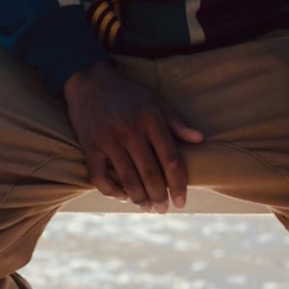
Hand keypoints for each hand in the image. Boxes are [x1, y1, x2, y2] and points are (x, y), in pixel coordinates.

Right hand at [63, 60, 203, 212]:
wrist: (88, 79)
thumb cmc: (127, 92)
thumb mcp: (155, 100)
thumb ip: (176, 121)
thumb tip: (199, 139)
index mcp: (151, 119)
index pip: (170, 159)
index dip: (178, 184)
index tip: (181, 201)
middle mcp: (130, 131)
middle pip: (150, 174)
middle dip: (159, 197)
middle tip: (163, 209)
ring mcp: (108, 140)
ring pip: (127, 180)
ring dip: (139, 199)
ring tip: (146, 207)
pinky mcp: (89, 146)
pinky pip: (100, 177)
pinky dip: (112, 191)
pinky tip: (122, 196)